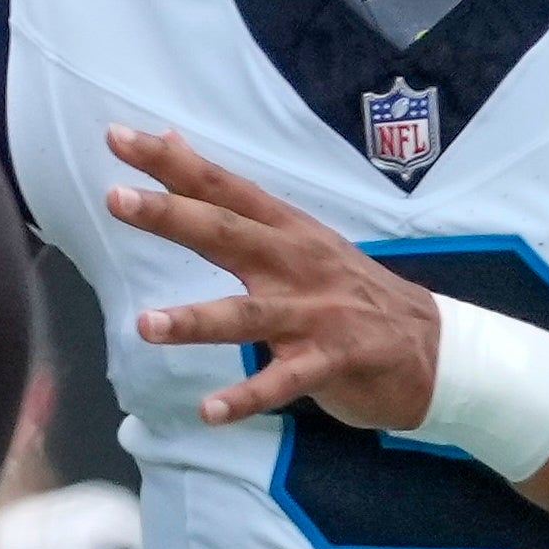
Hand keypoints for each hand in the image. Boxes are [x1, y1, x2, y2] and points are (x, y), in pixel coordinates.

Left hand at [106, 128, 446, 429]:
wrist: (430, 347)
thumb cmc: (348, 291)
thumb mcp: (297, 236)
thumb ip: (231, 199)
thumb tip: (173, 141)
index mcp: (288, 230)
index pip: (224, 188)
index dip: (173, 163)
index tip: (119, 138)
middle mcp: (298, 264)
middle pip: (230, 235)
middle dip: (174, 217)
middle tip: (118, 199)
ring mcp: (317, 314)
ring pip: (250, 315)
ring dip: (198, 319)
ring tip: (147, 325)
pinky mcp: (333, 362)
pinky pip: (284, 382)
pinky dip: (248, 397)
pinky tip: (212, 411)